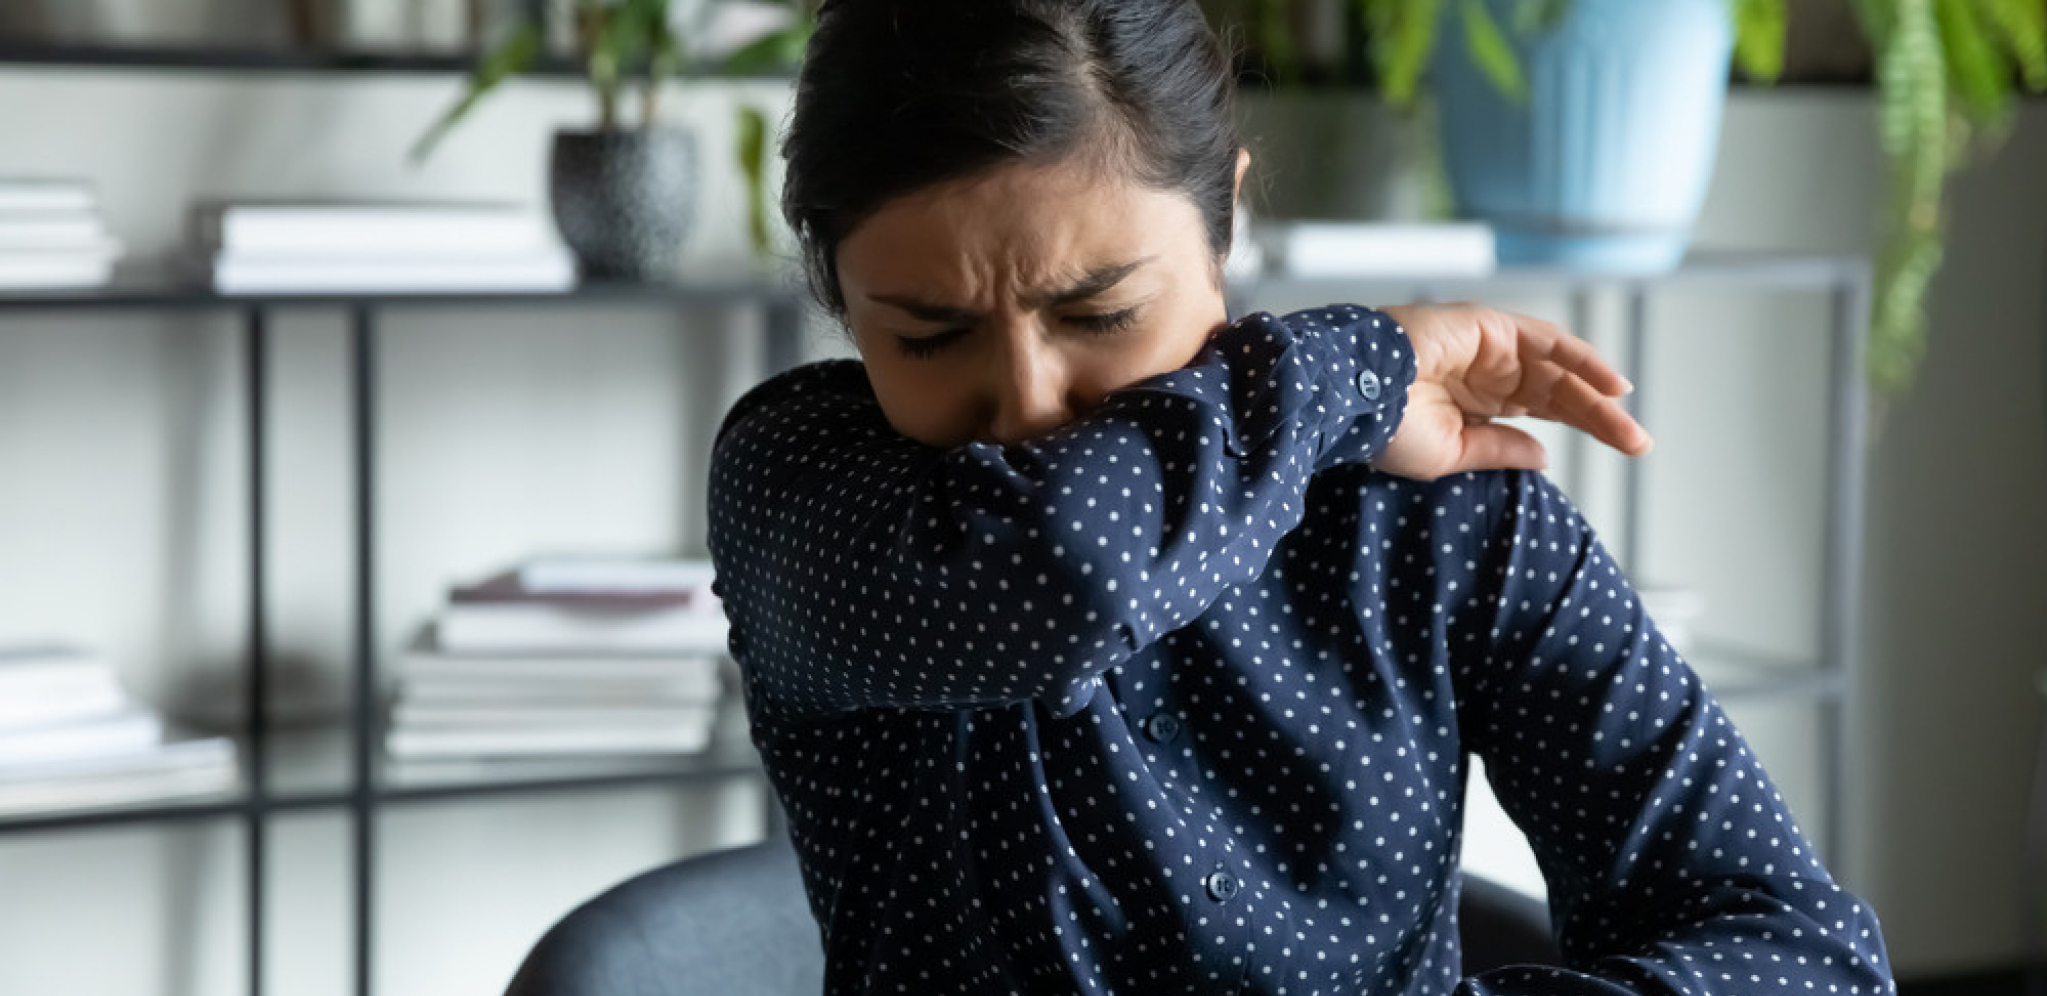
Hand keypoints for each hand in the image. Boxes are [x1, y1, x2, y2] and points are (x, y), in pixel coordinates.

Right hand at [1371, 302, 1651, 481]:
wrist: (1352, 396)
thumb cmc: (1384, 429)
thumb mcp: (1451, 453)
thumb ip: (1499, 449)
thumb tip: (1544, 456)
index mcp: (1474, 402)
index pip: (1540, 411)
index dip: (1582, 426)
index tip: (1623, 447)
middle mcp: (1486, 371)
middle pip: (1556, 392)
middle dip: (1598, 416)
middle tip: (1638, 444)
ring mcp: (1488, 346)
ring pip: (1557, 369)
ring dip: (1596, 393)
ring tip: (1628, 422)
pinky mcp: (1488, 325)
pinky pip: (1546, 342)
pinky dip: (1580, 358)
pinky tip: (1610, 383)